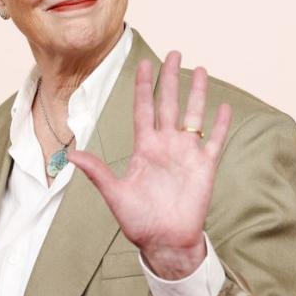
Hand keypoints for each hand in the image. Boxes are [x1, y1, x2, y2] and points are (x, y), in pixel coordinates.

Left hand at [65, 50, 232, 279]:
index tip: (144, 63)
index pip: (143, 108)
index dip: (143, 86)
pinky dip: (219, 124)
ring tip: (201, 70)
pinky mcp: (205, 167)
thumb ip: (98, 172)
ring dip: (197, 93)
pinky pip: (214, 141)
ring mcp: (187, 154)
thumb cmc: (139, 221)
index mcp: (144, 148)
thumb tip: (72, 155)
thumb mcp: (115, 195)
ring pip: (193, 115)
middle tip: (174, 53)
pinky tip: (223, 106)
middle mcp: (166, 145)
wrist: (165, 242)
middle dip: (171, 79)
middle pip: (169, 104)